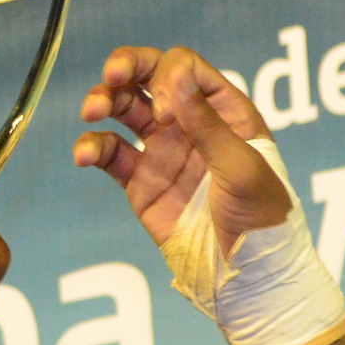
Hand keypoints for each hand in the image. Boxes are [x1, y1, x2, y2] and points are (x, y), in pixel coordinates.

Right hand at [75, 47, 286, 252]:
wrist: (246, 277)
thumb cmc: (261, 220)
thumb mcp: (242, 166)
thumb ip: (206, 122)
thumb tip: (175, 73)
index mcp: (225, 112)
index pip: (185, 69)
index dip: (168, 78)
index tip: (165, 114)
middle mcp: (191, 124)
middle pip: (150, 77)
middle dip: (126, 68)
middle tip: (110, 75)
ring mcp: (164, 151)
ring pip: (125, 110)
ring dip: (104, 101)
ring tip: (90, 111)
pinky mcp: (141, 183)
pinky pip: (111, 155)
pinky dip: (93, 148)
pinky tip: (84, 154)